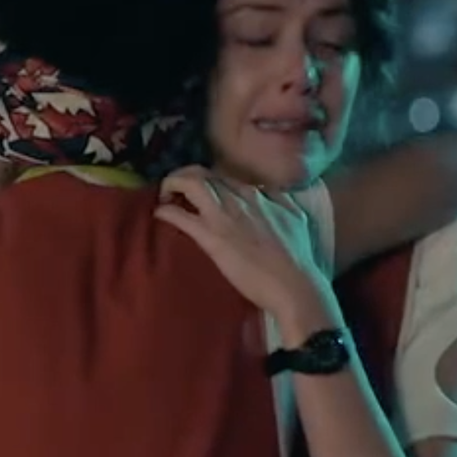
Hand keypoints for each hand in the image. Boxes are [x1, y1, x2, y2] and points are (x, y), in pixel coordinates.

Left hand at [156, 167, 332, 329]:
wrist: (293, 284)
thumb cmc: (297, 256)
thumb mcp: (294, 217)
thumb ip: (281, 202)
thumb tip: (273, 196)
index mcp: (257, 193)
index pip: (222, 175)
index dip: (206, 180)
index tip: (199, 191)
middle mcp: (239, 196)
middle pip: (202, 173)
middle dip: (182, 176)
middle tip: (174, 190)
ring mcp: (224, 215)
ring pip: (189, 184)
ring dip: (171, 185)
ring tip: (165, 197)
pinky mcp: (212, 236)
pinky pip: (180, 215)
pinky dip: (165, 212)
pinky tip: (159, 214)